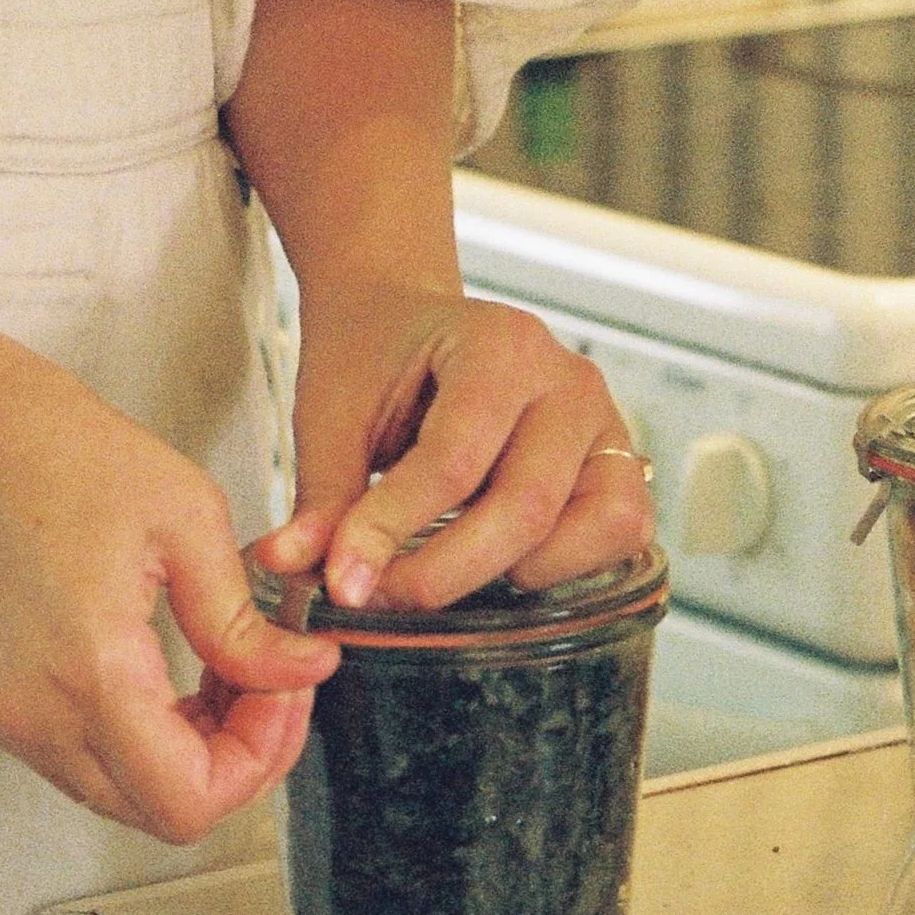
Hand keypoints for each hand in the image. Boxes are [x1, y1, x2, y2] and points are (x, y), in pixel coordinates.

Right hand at [0, 344, 338, 839]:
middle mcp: (39, 716)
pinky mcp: (3, 705)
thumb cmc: (53, 452)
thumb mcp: (187, 520)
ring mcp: (12, 718)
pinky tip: (181, 675)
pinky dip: (150, 740)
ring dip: (195, 754)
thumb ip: (245, 623)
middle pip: (162, 813)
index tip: (288, 693)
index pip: (191, 800)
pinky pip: (92, 762)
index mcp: (90, 673)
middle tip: (272, 687)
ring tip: (230, 673)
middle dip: (238, 762)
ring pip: (129, 796)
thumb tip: (301, 672)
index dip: (260, 761)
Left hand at [254, 275, 655, 610]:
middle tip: (381, 596)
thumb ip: (323, 496)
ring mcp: (607, 423)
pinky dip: (567, 566)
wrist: (406, 318)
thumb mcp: (332, 415)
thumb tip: (293, 567)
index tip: (343, 581)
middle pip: (526, 508)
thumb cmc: (373, 355)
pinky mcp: (619, 465)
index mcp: (501, 345)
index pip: (453, 463)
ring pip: (593, 529)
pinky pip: (620, 533)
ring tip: (447, 569)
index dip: (394, 532)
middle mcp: (570, 381)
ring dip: (518, 572)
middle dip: (446, 572)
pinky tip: (500, 564)